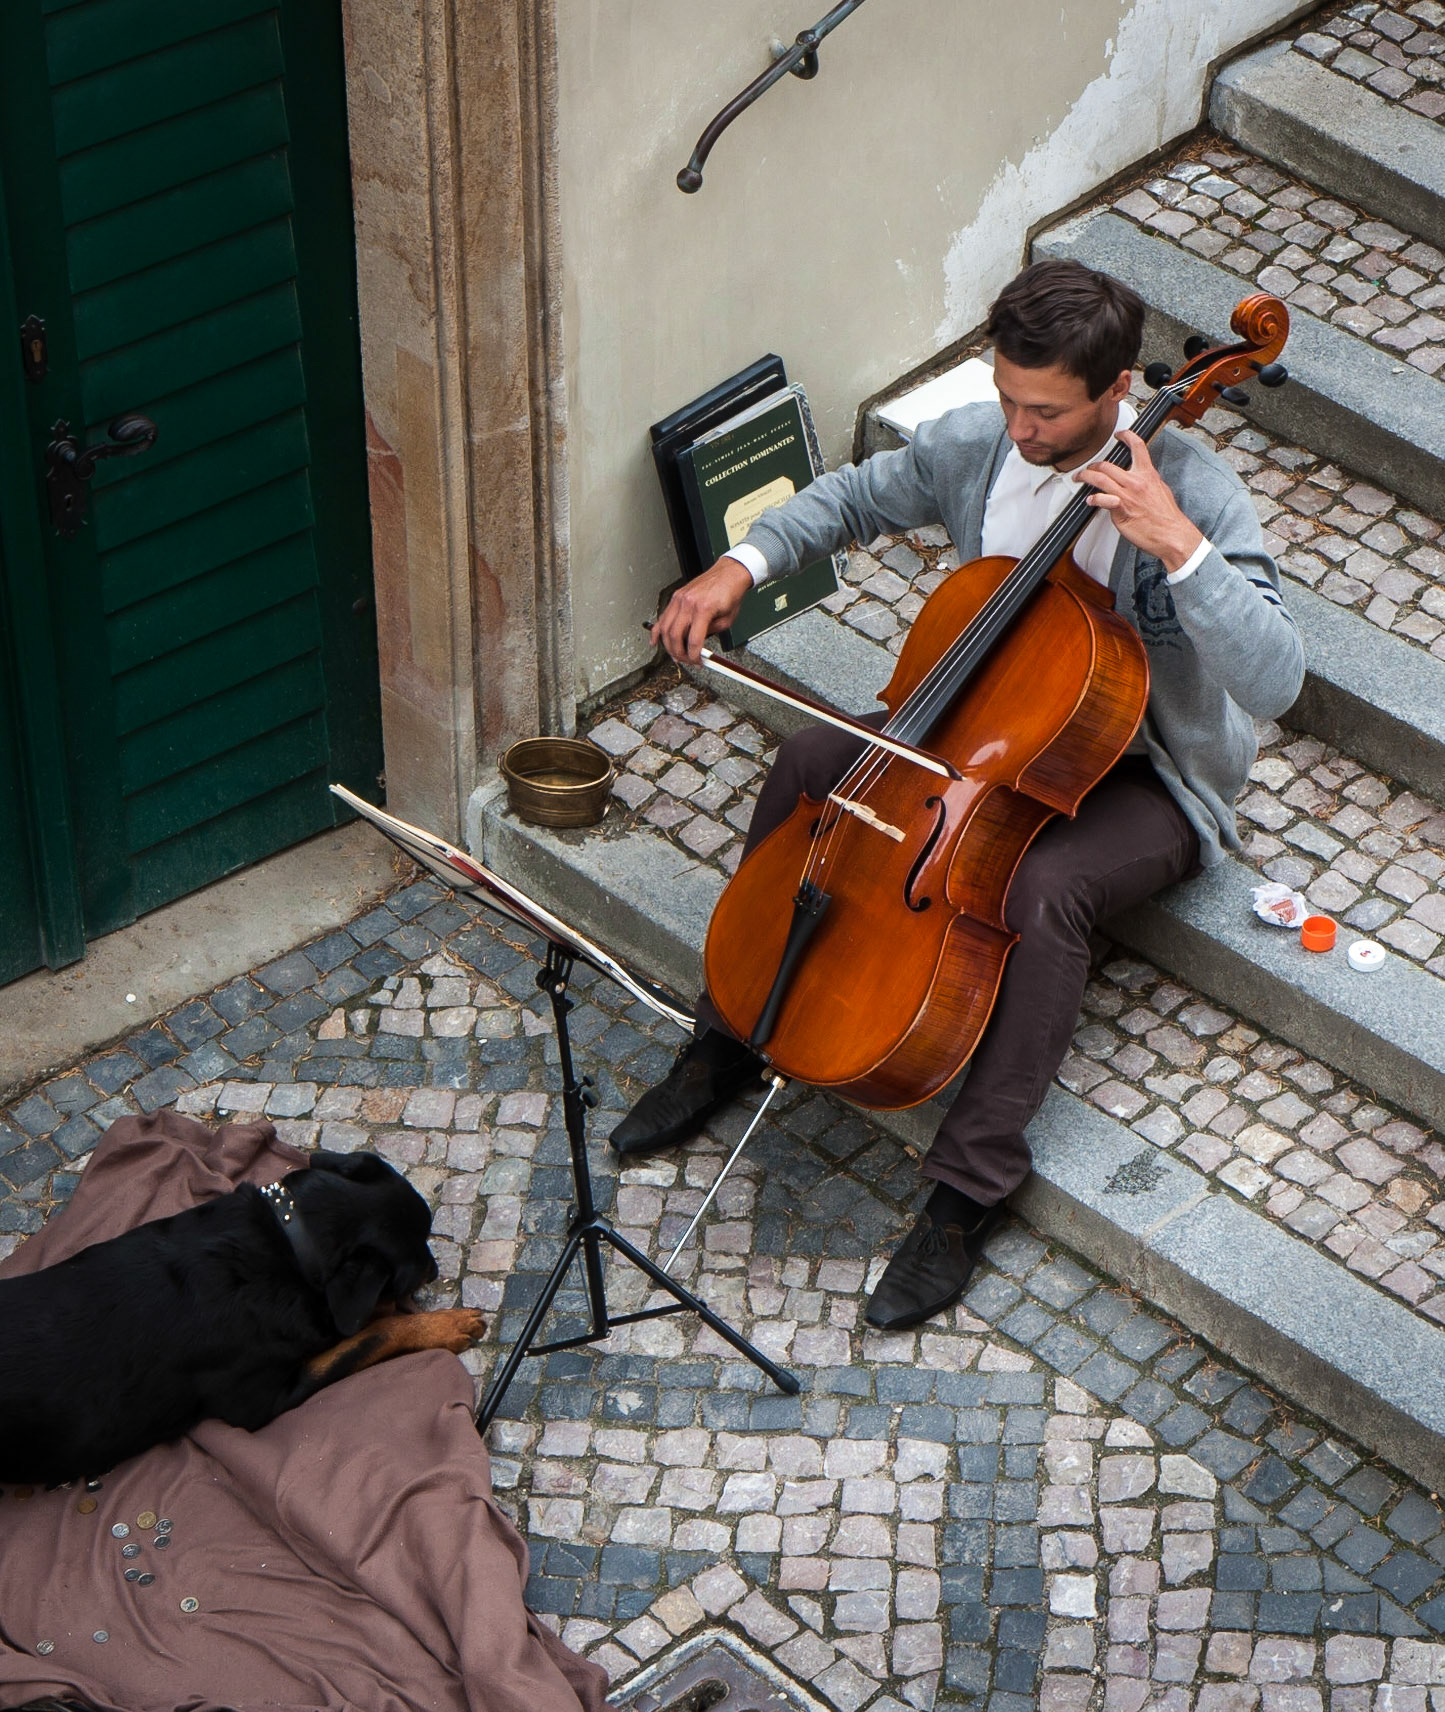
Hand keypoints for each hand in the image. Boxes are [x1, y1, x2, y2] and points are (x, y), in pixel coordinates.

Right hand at [651, 555, 754, 662]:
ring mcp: (679, 599)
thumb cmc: (730, 593)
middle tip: (686, 660)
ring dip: (668, 645)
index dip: (694, 656)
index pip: (693, 641)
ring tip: (675, 654)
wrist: (728, 573)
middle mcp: (688, 603)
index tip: (697, 662)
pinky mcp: (676, 597)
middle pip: (675, 636)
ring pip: (664, 628)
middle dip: (679, 653)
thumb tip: (698, 646)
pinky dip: (657, 631)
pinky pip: (662, 617)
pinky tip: (655, 641)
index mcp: (703, 609)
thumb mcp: (727, 620)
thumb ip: (711, 634)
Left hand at [1074, 429, 1202, 572]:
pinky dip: (1093, 499)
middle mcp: (1136, 481)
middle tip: (1088, 469)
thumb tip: (1140, 480)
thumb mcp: (1161, 490)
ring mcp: (1127, 495)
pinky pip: (1101, 500)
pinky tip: (1090, 500)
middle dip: (1093, 465)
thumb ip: (1147, 482)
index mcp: (1148, 474)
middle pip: (1108, 465)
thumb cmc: (1166, 517)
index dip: (1126, 436)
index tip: (1119, 434)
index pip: (1137, 446)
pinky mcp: (1120, 509)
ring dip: (1085, 477)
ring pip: (1100, 478)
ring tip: (1080, 478)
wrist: (1171, 534)